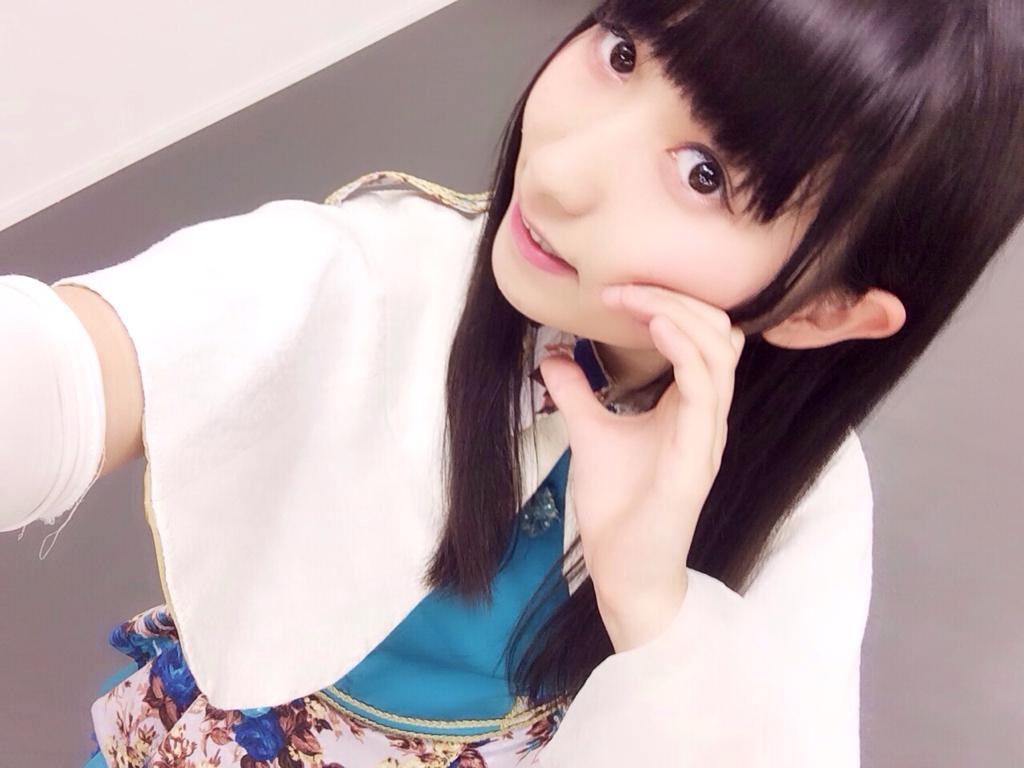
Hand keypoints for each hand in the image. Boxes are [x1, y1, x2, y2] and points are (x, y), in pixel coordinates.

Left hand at [537, 283, 744, 650]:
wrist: (623, 571)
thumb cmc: (619, 508)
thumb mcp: (590, 434)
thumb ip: (577, 393)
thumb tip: (553, 354)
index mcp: (689, 407)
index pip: (701, 336)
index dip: (669, 303)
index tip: (616, 290)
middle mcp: (707, 416)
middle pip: (716, 333)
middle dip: (674, 298)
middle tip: (622, 288)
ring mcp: (706, 436)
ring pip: (717, 353)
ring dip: (675, 314)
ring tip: (633, 298)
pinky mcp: (696, 459)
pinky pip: (705, 391)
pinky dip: (684, 350)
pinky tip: (655, 326)